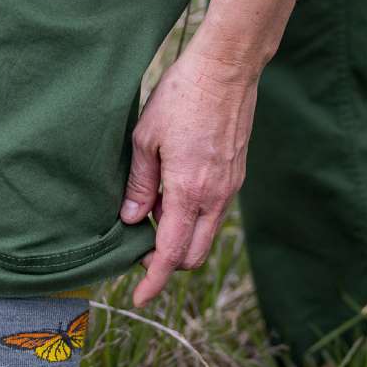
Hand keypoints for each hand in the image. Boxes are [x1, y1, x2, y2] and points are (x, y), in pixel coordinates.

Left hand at [120, 48, 259, 306]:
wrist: (227, 68)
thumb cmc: (181, 96)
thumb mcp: (145, 138)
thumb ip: (138, 184)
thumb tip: (130, 220)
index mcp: (189, 192)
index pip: (171, 254)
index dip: (153, 281)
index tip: (138, 297)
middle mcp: (215, 197)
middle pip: (192, 255)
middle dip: (167, 263)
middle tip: (138, 249)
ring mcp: (230, 188)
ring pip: (205, 236)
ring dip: (180, 238)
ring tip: (152, 212)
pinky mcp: (236, 176)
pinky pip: (214, 213)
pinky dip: (192, 218)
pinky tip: (172, 193)